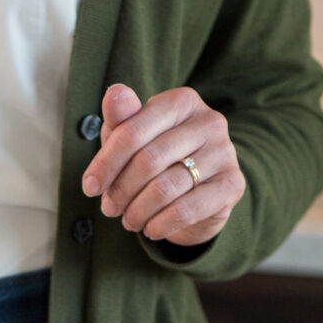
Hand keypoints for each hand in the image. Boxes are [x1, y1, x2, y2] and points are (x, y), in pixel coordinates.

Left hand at [81, 84, 245, 246]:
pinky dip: (160, 224)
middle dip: (120, 191)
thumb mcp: (132, 139)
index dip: (105, 164)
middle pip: (147, 162)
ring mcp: (225, 152)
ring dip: (137, 212)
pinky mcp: (232, 184)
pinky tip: (150, 229)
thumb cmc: (155, 159)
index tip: (90, 188)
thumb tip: (114, 93)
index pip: (132, 133)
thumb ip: (121, 120)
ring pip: (165, 189)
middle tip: (110, 209)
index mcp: (181, 102)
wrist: (197, 192)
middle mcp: (209, 121)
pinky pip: (186, 210)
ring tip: (129, 220)